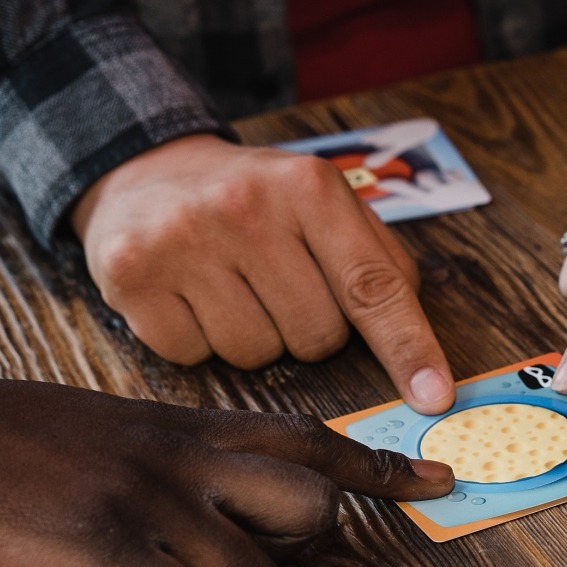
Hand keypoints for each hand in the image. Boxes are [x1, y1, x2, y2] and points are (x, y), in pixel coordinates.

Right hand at [0, 349, 454, 566]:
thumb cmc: (8, 435)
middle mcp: (184, 454)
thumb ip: (183, 453)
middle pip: (313, 509)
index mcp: (189, 422)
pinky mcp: (98, 544)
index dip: (383, 468)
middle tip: (246, 557)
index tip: (440, 485)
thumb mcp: (115, 426)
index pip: (313, 436)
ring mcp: (145, 498)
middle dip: (298, 553)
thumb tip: (239, 503)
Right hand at [71, 135, 454, 413]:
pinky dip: (200, 341)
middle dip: (309, 328)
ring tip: (231, 285)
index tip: (435, 397)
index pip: (372, 285)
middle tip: (278, 284)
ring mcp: (182, 240)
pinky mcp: (131, 276)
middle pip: (317, 337)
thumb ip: (377, 262)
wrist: (146, 169)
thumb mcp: (322, 202)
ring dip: (255, 337)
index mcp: (307, 185)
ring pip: (257, 356)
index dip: (408, 348)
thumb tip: (421, 357)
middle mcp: (244, 206)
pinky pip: (196, 357)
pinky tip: (189, 295)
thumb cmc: (253, 200)